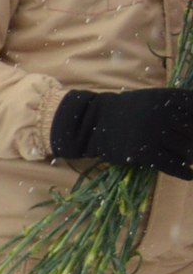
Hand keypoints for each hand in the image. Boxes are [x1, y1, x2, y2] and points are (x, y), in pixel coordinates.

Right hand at [49, 87, 192, 178]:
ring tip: (189, 159)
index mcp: (164, 98)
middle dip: (192, 140)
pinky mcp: (145, 153)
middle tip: (190, 147)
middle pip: (192, 130)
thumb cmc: (122, 111)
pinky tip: (189, 175)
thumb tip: (192, 125)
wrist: (91, 122)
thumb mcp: (149, 100)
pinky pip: (171, 165)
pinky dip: (183, 172)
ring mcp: (153, 134)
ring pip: (185, 149)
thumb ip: (171, 107)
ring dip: (189, 156)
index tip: (192, 126)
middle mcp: (162, 114)